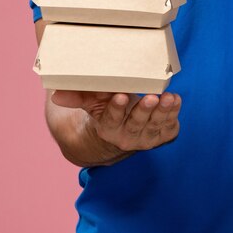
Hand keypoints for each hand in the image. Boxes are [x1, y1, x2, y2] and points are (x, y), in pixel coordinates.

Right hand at [52, 90, 181, 151]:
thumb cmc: (107, 108)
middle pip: (135, 125)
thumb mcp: (92, 102)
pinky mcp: (163, 135)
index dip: (117, 109)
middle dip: (143, 111)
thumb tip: (56, 94)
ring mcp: (146, 138)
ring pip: (154, 126)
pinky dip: (174, 112)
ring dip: (162, 111)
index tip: (121, 96)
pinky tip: (176, 100)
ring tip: (168, 97)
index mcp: (107, 129)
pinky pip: (169, 125)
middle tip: (149, 98)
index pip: (111, 119)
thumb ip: (78, 96)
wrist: (124, 128)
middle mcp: (127, 137)